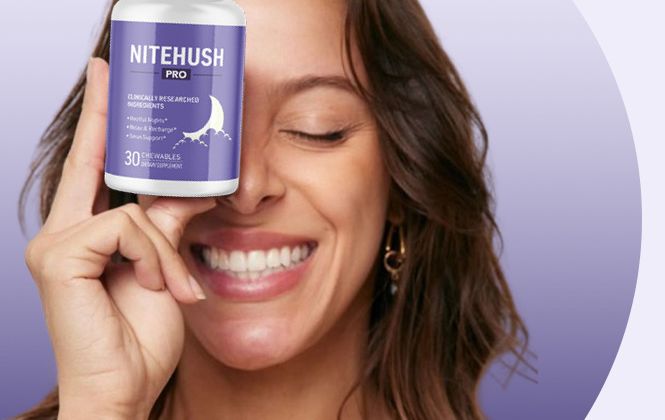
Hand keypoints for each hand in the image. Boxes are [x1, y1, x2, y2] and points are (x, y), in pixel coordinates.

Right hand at [24, 57, 215, 418]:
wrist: (124, 388)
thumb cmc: (141, 336)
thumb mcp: (165, 267)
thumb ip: (170, 224)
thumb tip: (195, 185)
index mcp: (87, 234)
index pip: (95, 167)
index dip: (101, 123)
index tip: (105, 79)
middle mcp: (63, 232)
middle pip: (91, 159)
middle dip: (106, 114)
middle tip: (108, 66)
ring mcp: (55, 244)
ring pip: (133, 210)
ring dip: (167, 250)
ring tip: (175, 287)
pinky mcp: (60, 256)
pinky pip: (128, 229)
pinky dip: (156, 257)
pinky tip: (158, 287)